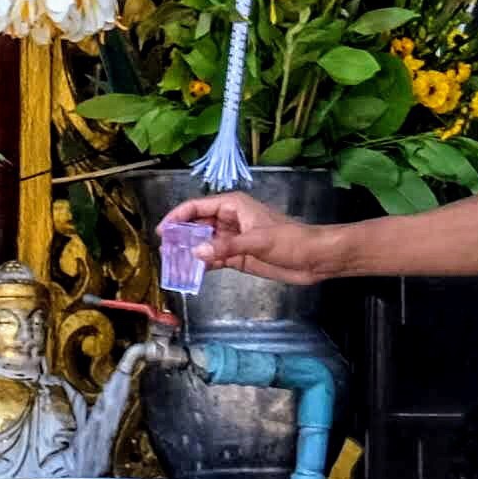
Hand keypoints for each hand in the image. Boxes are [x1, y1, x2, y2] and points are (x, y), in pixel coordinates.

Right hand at [166, 192, 345, 282]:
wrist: (314, 259)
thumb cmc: (291, 240)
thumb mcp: (258, 241)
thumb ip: (226, 246)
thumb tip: (197, 252)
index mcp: (233, 206)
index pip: (197, 207)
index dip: (177, 217)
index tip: (163, 231)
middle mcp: (229, 220)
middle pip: (197, 225)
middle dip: (180, 236)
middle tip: (164, 251)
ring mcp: (233, 239)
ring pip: (203, 242)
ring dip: (189, 251)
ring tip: (172, 263)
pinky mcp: (237, 256)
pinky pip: (213, 258)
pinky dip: (202, 264)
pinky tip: (191, 272)